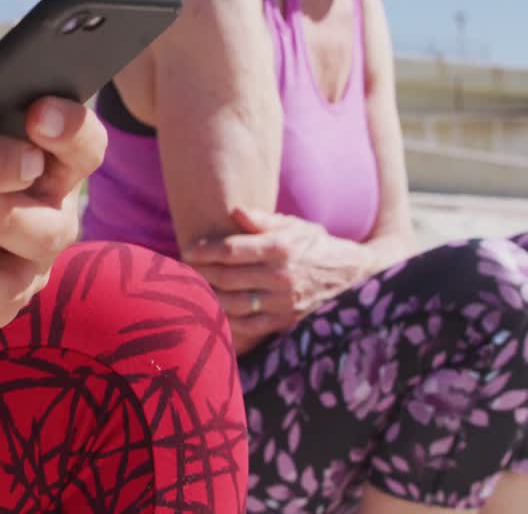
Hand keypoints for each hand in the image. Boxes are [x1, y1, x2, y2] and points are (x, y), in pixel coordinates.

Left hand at [182, 208, 348, 353]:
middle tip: (182, 271)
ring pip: (234, 303)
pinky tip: (213, 312)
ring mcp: (284, 302)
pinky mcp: (285, 322)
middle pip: (228, 277)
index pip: (232, 250)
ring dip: (209, 297)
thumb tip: (235, 210)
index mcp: (281, 248)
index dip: (205, 250)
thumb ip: (262, 220)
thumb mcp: (294, 226)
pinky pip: (248, 326)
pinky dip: (227, 321)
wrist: (353, 276)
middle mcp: (282, 276)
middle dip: (200, 274)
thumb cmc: (315, 247)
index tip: (187, 250)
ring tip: (192, 290)